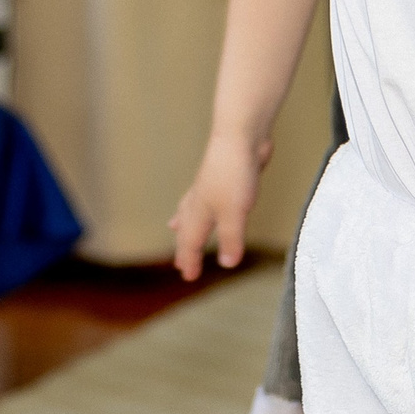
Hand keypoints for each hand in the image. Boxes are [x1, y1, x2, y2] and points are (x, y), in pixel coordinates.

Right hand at [169, 130, 268, 279]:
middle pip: (186, 228)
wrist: (240, 136)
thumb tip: (227, 264)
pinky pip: (205, 197)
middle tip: (179, 263)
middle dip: (183, 246)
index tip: (188, 277)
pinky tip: (207, 198)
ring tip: (174, 228)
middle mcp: (199, 201)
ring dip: (184, 223)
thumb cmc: (233, 173)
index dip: (190, 260)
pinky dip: (199, 205)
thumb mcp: (235, 213)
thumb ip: (231, 238)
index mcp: (199, 212)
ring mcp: (208, 186)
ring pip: (190, 209)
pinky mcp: (221, 176)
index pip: (190, 242)